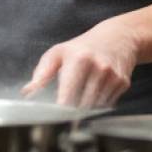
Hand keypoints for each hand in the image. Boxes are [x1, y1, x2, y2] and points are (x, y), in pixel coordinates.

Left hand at [23, 19, 140, 107]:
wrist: (117, 37)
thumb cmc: (82, 47)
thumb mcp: (59, 52)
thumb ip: (42, 72)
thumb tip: (27, 91)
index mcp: (79, 59)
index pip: (68, 94)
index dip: (60, 109)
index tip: (54, 114)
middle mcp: (98, 67)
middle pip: (81, 105)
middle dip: (72, 108)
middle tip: (67, 103)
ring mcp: (113, 76)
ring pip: (94, 107)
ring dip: (85, 106)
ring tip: (82, 92)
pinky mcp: (123, 83)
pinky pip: (107, 105)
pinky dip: (98, 103)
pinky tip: (96, 89)